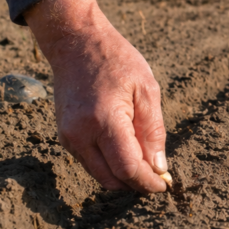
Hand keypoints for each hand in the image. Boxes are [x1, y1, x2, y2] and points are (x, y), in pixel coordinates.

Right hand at [24, 0, 167, 192]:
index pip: (127, 169)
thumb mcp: (147, 90)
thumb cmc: (116, 61)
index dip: (148, 182)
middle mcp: (80, 134)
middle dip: (136, 184)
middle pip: (111, 179)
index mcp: (104, 120)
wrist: (76, 43)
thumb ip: (153, 132)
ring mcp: (68, 137)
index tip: (164, 185)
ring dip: (123, 176)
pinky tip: (127, 149)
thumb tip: (158, 167)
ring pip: (100, 175)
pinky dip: (109, 164)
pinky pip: (90, 162)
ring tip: (145, 162)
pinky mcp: (64, 137)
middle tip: (158, 176)